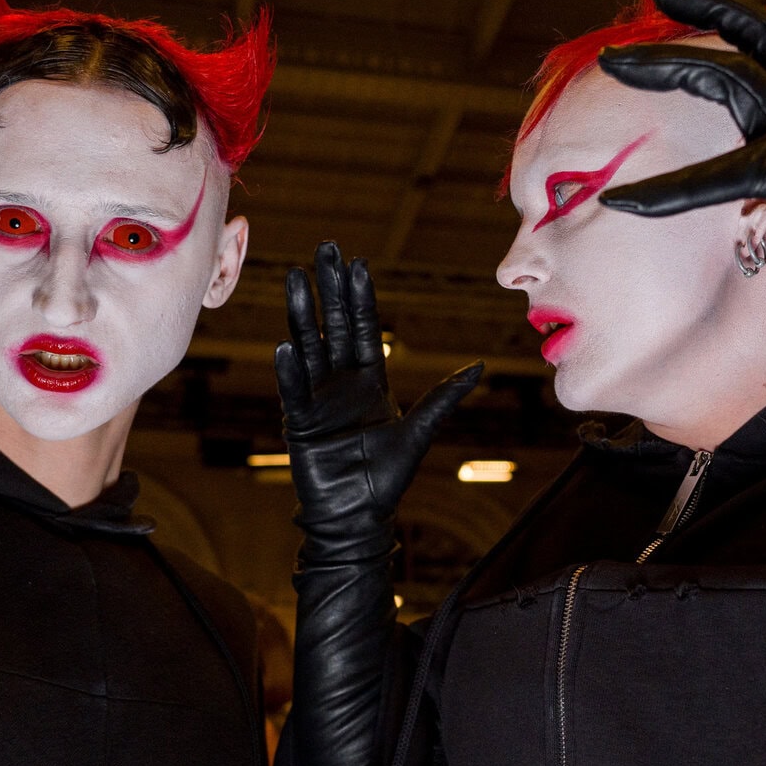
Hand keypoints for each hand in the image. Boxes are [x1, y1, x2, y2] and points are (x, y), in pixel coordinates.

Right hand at [275, 242, 480, 538]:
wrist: (357, 517)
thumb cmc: (386, 479)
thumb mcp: (419, 431)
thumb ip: (442, 397)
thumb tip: (479, 367)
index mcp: (370, 381)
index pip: (365, 328)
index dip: (360, 295)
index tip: (357, 262)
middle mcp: (341, 382)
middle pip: (334, 324)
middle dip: (329, 287)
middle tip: (323, 248)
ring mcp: (318, 399)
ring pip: (309, 346)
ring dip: (302, 313)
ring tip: (294, 276)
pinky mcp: (300, 423)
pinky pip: (294, 391)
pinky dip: (291, 371)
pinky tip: (286, 346)